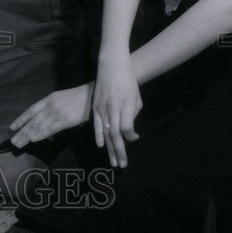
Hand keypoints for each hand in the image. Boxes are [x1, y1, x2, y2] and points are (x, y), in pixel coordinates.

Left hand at [9, 83, 93, 147]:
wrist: (92, 95)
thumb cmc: (79, 98)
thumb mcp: (61, 98)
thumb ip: (52, 107)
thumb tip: (44, 118)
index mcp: (48, 99)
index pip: (30, 110)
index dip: (21, 119)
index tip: (12, 127)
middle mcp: (49, 106)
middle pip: (32, 120)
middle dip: (22, 131)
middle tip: (13, 141)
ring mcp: (56, 113)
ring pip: (38, 126)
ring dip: (27, 136)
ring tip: (18, 143)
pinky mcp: (65, 120)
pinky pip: (50, 129)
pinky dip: (40, 134)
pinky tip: (33, 139)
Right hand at [92, 54, 141, 168]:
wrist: (112, 67)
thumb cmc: (128, 83)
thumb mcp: (136, 98)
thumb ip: (133, 117)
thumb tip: (132, 134)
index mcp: (125, 105)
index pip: (126, 127)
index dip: (130, 136)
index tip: (134, 139)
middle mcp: (112, 109)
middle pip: (116, 134)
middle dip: (120, 151)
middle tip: (122, 165)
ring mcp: (102, 108)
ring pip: (106, 132)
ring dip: (110, 148)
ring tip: (113, 162)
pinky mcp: (95, 107)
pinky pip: (96, 124)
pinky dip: (98, 135)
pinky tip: (101, 146)